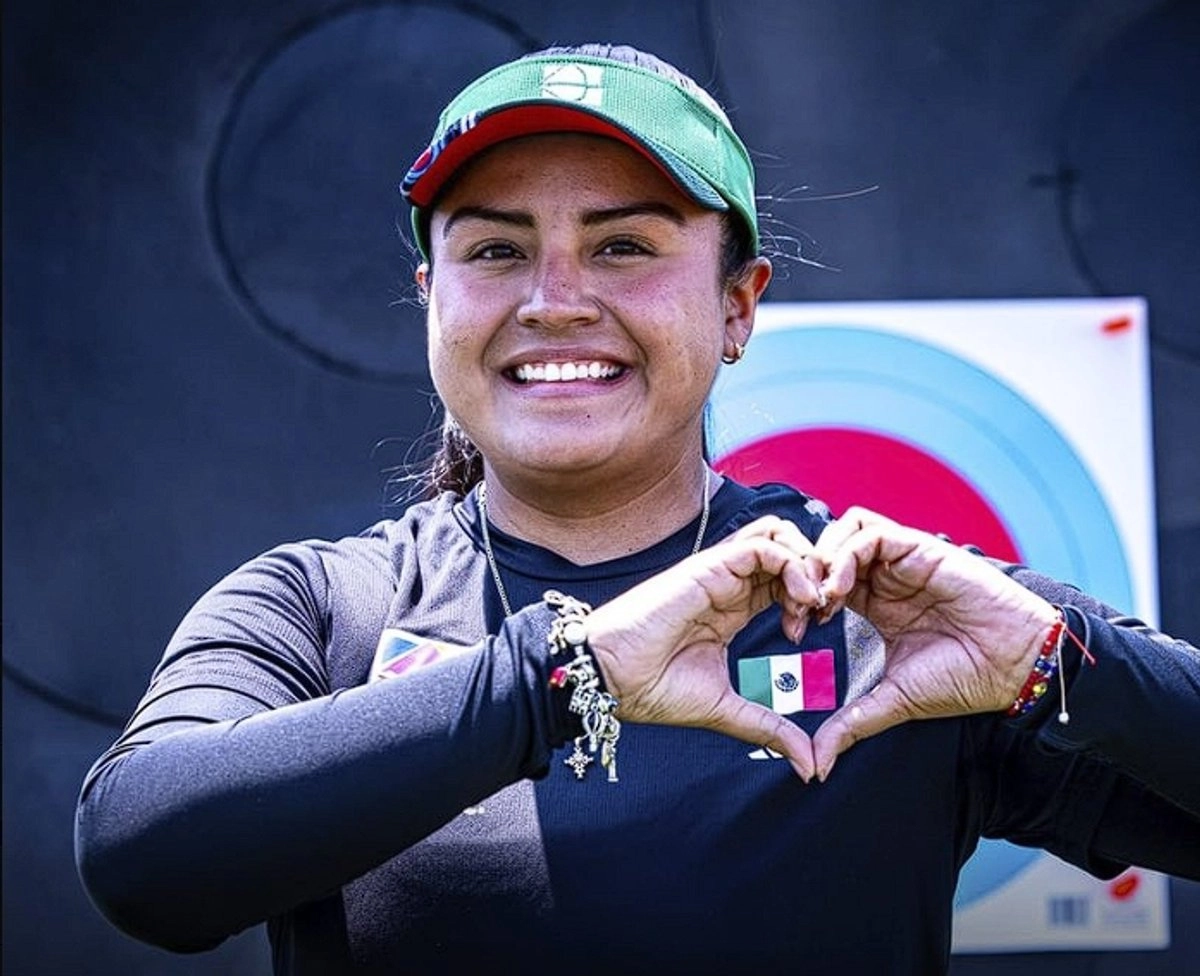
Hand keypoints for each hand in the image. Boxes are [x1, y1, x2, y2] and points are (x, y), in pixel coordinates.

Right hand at [584, 516, 824, 780]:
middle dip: (817, 573)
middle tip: (823, 612)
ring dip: (807, 562)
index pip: (784, 579)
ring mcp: (719, 571)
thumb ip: (770, 729)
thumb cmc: (653, 690)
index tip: (812, 633)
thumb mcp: (727, 710)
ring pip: (778, 534)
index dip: (810, 598)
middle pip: (787, 548)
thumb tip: (808, 767)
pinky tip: (800, 600)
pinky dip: (792, 564)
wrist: (611, 679)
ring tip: (814, 601)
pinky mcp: (709, 566)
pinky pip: (762, 545)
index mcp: (732, 608)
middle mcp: (728, 583)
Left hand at [809, 507, 1059, 779]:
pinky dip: (846, 555)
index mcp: (874, 603)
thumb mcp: (893, 701)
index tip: (793, 633)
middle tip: (798, 613)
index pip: (821, 581)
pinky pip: (870, 532)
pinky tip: (841, 590)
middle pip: (825, 549)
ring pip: (843, 531)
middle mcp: (884, 577)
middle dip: (801, 576)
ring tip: (819, 599)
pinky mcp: (919, 548)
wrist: (1014, 666)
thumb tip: (816, 765)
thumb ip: (851, 724)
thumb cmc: (963, 679)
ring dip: (822, 559)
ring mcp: (901, 560)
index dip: (798, 600)